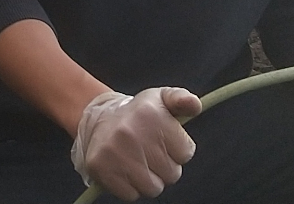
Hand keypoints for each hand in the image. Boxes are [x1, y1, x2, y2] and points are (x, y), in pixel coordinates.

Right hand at [70, 87, 199, 200]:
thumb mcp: (162, 98)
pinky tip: (125, 168)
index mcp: (150, 113)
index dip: (178, 149)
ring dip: (149, 179)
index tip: (165, 141)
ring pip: (153, 188)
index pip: (186, 153)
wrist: (98, 119)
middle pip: (172, 174)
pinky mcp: (101, 168)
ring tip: (139, 161)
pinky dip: (130, 187)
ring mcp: (115, 152)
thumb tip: (195, 105)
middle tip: (151, 152)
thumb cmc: (137, 114)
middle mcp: (131, 132)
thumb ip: (183, 99)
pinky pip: (131, 195)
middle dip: (164, 166)